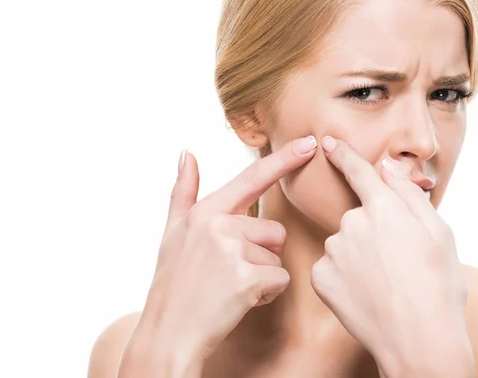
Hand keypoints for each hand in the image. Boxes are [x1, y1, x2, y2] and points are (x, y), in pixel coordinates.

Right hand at [121, 135, 316, 376]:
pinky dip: (267, 294)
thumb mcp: (172, 233)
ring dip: (264, 275)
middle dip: (262, 253)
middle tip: (230, 273)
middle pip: (274, 230)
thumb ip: (183, 192)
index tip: (310, 143)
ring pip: (278, 256)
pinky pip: (280, 280)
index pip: (252, 179)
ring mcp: (233, 251)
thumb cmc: (173, 284)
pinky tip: (240, 301)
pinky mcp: (247, 278)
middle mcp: (219, 225)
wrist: (168, 334)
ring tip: (232, 287)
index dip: (284, 160)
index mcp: (206, 211)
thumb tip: (186, 153)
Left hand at [310, 136, 473, 377]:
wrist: (419, 341)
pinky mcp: (319, 276)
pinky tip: (364, 294)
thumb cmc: (439, 287)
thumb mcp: (440, 234)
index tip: (327, 142)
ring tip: (384, 283)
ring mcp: (333, 251)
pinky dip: (344, 277)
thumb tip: (389, 170)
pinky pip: (330, 267)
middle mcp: (353, 222)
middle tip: (398, 263)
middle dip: (373, 231)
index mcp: (385, 207)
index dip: (343, 154)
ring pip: (344, 243)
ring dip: (358, 256)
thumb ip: (410, 196)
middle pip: (358, 216)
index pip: (359, 172)